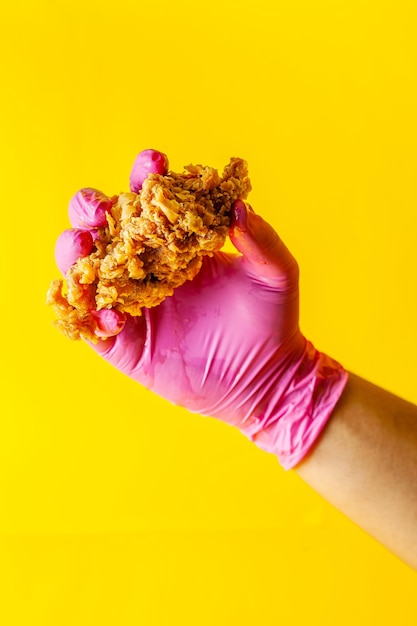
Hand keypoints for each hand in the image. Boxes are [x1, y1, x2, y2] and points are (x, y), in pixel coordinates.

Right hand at [55, 154, 347, 468]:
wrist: (264, 378)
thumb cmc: (271, 321)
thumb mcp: (275, 276)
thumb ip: (262, 241)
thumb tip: (238, 206)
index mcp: (177, 241)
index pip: (151, 199)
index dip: (145, 175)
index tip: (154, 162)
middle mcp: (146, 267)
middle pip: (102, 227)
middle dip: (90, 208)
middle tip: (101, 206)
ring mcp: (131, 304)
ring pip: (84, 271)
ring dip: (74, 254)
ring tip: (82, 246)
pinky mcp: (124, 344)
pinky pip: (92, 326)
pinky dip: (92, 316)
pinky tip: (112, 317)